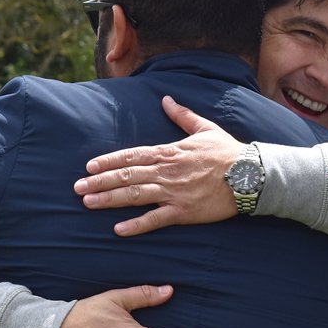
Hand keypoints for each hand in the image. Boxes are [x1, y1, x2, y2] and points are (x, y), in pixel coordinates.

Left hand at [73, 96, 241, 235]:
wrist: (250, 175)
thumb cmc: (228, 152)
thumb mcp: (205, 128)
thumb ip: (182, 115)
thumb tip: (166, 99)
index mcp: (169, 151)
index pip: (131, 155)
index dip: (108, 161)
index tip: (89, 167)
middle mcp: (166, 171)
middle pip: (126, 175)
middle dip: (99, 182)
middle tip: (77, 188)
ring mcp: (173, 192)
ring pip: (134, 195)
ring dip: (109, 199)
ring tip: (88, 203)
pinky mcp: (183, 212)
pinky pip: (155, 219)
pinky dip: (136, 225)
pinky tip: (118, 229)